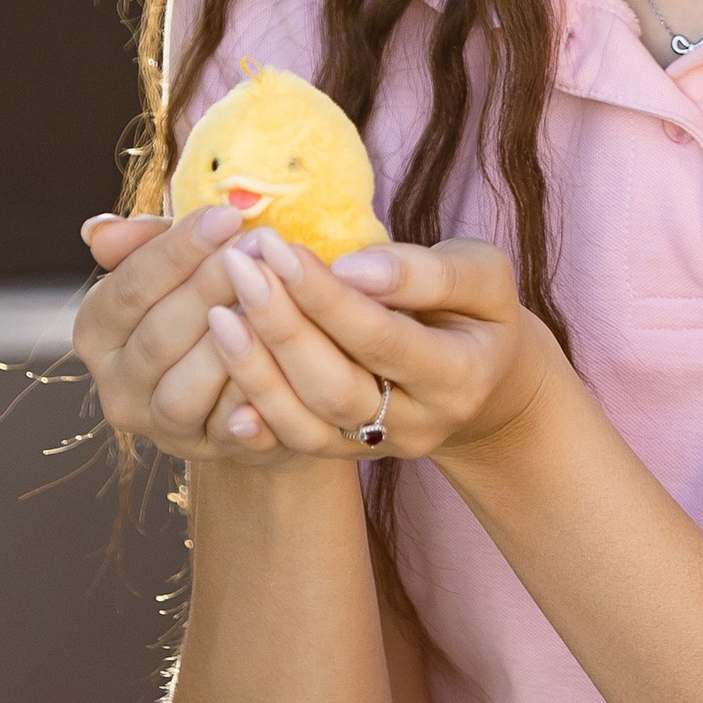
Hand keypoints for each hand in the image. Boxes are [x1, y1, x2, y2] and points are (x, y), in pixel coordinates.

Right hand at [74, 205, 296, 462]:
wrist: (256, 373)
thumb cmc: (212, 300)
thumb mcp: (182, 265)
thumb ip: (148, 243)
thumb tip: (98, 231)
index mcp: (98, 330)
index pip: (130, 286)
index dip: (179, 250)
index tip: (229, 216)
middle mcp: (116, 386)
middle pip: (158, 336)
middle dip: (211, 288)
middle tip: (260, 248)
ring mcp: (157, 427)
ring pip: (183, 390)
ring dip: (228, 346)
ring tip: (272, 299)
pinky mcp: (203, 452)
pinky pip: (225, 431)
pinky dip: (249, 400)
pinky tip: (280, 364)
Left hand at [200, 227, 555, 463]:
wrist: (485, 381)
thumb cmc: (476, 310)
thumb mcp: (480, 276)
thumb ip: (426, 272)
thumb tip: (353, 268)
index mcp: (460, 374)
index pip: (381, 337)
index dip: (326, 296)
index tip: (278, 248)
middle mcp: (419, 424)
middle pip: (336, 386)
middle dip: (281, 326)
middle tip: (237, 265)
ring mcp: (378, 447)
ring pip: (306, 423)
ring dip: (255, 367)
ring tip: (217, 310)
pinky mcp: (345, 453)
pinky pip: (292, 442)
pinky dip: (253, 409)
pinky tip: (221, 366)